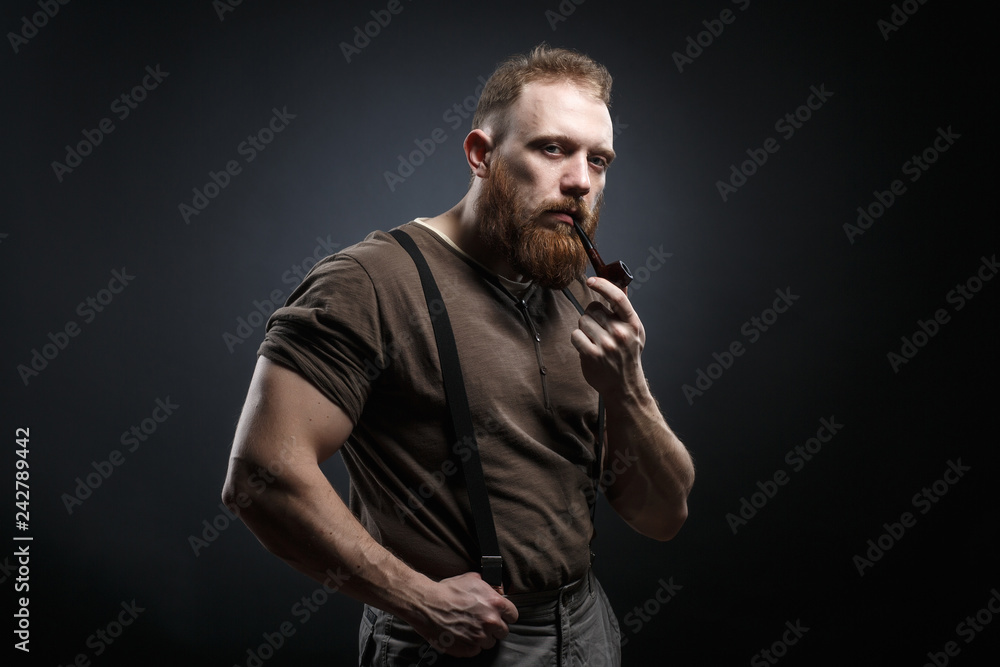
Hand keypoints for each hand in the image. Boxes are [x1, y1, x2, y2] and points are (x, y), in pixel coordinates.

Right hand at [407, 572, 518, 656]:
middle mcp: (490, 622)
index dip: (505, 615)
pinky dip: (470, 645)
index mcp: (495, 603)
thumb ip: (489, 586)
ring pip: (490, 643)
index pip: (513, 615)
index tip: (500, 616)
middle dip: (494, 627)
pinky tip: (462, 635)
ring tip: (469, 628)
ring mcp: (479, 637)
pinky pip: (476, 650)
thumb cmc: (447, 591)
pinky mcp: (468, 649)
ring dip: (483, 637)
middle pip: (503, 631)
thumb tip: (498, 590)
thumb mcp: (472, 579)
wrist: (426, 604)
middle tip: (482, 622)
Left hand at [571, 276, 645, 397]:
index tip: (591, 280)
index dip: (603, 285)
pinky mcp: (592, 355)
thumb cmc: (628, 355)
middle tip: (599, 330)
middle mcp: (621, 333)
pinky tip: (587, 347)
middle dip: (592, 317)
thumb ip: (625, 309)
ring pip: (582, 321)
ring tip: (595, 340)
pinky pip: (575, 335)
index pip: (617, 297)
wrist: (624, 385)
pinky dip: (578, 340)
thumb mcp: (634, 331)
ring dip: (584, 329)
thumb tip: (621, 285)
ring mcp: (606, 344)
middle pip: (593, 309)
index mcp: (632, 323)